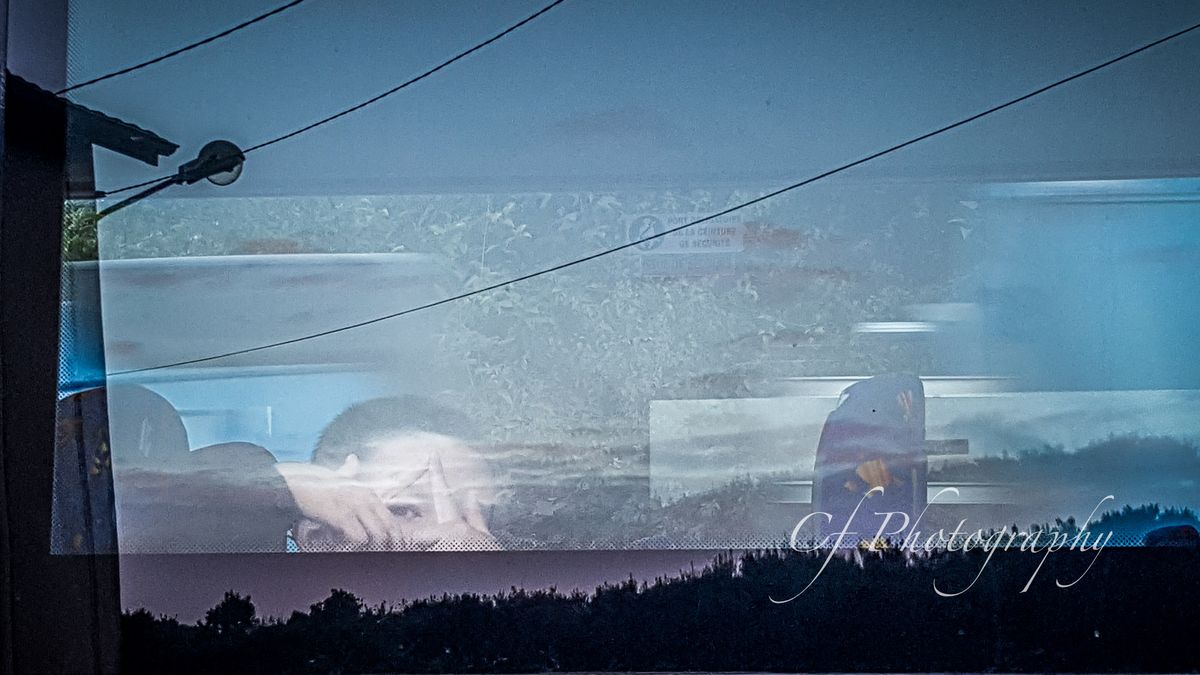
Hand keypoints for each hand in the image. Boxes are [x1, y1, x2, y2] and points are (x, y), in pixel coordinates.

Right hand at [275, 461, 404, 549]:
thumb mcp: (336, 476)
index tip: (395, 547)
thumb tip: (353, 458)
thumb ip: (348, 470)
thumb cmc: (315, 484)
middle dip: (389, 545)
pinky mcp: (342, 515)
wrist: (294, 485)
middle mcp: (365, 498)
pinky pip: (359, 537)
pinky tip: (349, 547)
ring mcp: (354, 506)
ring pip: (378, 535)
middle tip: (383, 554)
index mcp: (368, 493)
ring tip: (365, 552)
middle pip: (389, 528)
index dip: (396, 536)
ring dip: (373, 547)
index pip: (392, 519)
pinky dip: (357, 546)